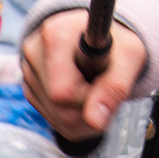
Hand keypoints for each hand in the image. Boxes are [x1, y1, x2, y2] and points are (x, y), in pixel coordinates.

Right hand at [21, 11, 148, 140]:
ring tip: (96, 86)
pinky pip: (54, 118)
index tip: (105, 84)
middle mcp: (34, 52)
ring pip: (57, 116)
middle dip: (89, 105)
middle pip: (59, 106)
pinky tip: (84, 93)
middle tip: (105, 85)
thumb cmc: (117, 42)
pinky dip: (75, 113)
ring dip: (84, 111)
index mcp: (56, 35)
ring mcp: (29, 72)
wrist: (104, 36)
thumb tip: (95, 122)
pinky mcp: (30, 89)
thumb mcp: (129, 56)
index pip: (64, 90)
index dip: (91, 97)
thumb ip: (115, 86)